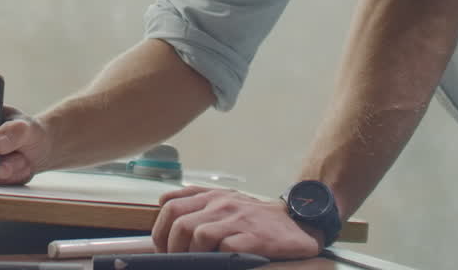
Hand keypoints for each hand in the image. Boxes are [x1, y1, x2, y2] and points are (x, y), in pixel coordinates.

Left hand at [152, 186, 321, 258]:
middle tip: (176, 261)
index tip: (162, 248)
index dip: (160, 229)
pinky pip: (225, 247)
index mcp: (211, 195)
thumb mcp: (226, 200)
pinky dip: (217, 258)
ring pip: (199, 235)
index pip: (170, 205)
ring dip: (192, 255)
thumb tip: (165, 207)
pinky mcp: (254, 236)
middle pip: (179, 222)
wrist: (297, 221)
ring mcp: (237, 219)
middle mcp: (222, 203)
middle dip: (171, 247)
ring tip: (196, 264)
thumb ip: (198, 201)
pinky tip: (220, 263)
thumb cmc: (256, 216)